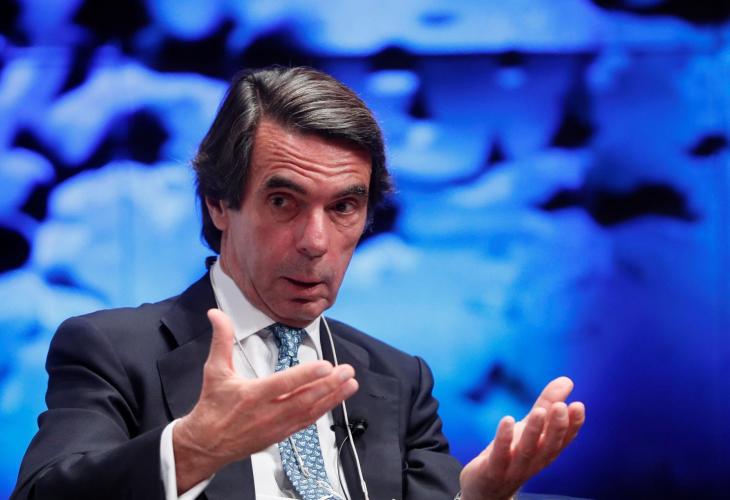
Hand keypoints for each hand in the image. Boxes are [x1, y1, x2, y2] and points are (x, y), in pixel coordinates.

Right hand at [173, 309, 357, 492]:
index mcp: (252, 395)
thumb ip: (221, 340)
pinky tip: (336, 399)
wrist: (207, 444)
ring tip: (351, 384)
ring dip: (333, 397)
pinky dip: (323, 410)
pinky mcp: (282, 434)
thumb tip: (216, 314)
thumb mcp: (214, 370)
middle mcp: (268, 412)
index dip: (306, 375)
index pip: (283, 384)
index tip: (326, 365)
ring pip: (310, 411)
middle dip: (329, 385)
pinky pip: (307, 422)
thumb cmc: (213, 406)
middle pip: (304, 398)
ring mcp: (277, 426)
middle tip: (347, 371)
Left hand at [458, 377, 584, 499]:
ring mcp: (513, 468)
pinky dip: (504, 439)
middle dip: (556, 427)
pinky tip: (507, 420)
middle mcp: (534, 461)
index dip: (573, 424)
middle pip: (548, 446)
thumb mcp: (529, 426)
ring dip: (534, 431)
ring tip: (540, 411)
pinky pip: (499, 455)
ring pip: (527, 451)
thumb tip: (567, 380)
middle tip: (561, 407)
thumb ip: (546, 403)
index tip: (579, 405)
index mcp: (545, 451)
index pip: (563, 439)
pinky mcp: (492, 470)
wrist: (486, 487)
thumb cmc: (511, 452)